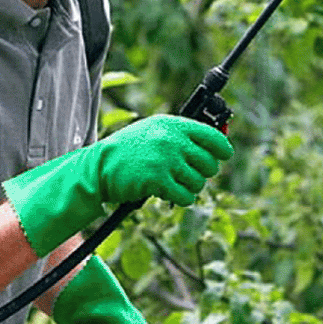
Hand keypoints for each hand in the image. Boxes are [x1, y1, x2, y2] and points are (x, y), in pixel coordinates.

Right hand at [4, 114, 232, 256]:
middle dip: (202, 173)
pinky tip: (167, 193)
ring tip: (172, 184)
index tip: (223, 155)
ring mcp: (166, 160)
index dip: (222, 149)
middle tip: (187, 175)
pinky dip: (180, 199)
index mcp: (173, 124)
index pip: (212, 136)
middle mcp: (172, 139)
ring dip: (188, 188)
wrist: (99, 166)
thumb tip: (216, 145)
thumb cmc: (128, 151)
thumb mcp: (154, 131)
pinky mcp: (159, 180)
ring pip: (199, 182)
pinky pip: (186, 196)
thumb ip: (181, 136)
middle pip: (209, 163)